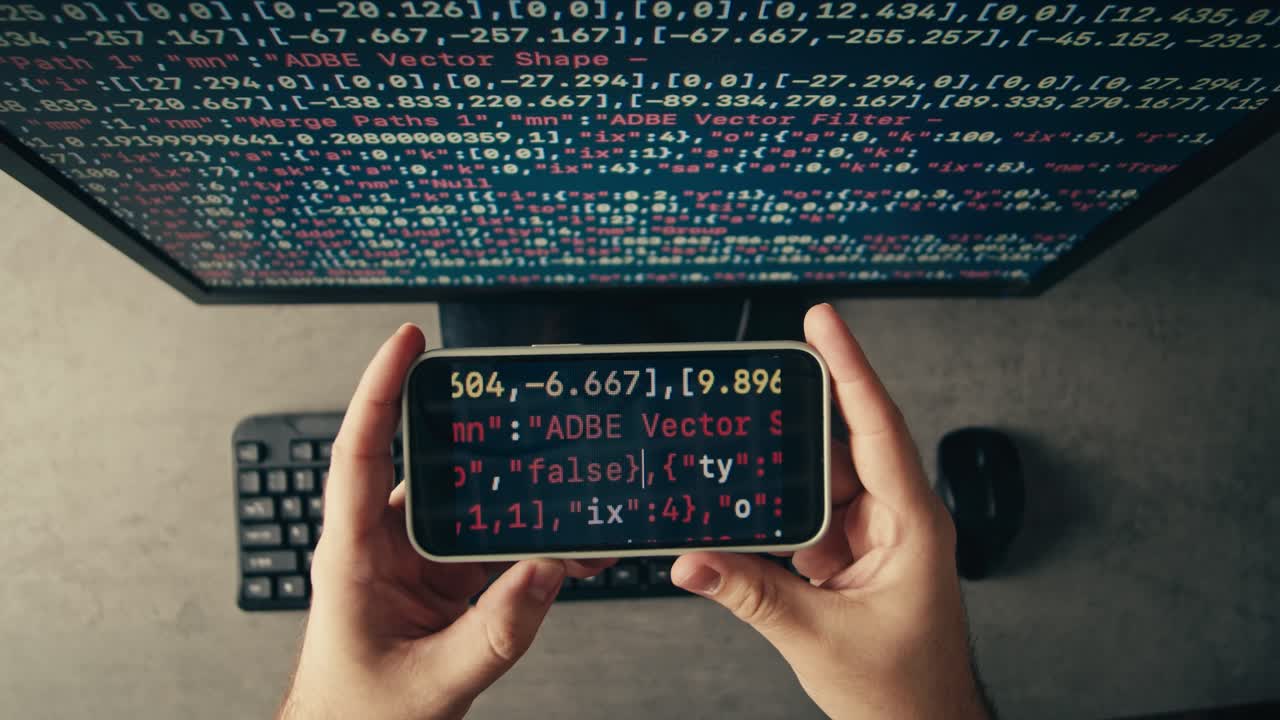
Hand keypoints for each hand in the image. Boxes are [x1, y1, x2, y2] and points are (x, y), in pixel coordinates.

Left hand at [278, 324, 612, 719]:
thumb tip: (545, 571)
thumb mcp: (434, 681)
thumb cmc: (359, 719)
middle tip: (521, 402)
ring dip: (514, 501)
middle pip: (429, 467)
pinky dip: (525, 545)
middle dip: (478, 437)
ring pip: (467, 510)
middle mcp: (381, 547)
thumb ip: (496, 632)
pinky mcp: (439, 585)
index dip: (379, 387)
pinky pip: (486, 548)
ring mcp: (412, 565)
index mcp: (353, 556)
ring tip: (563, 486)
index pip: (360, 451)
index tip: (406, 340)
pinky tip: (562, 546)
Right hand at [671, 304, 990, 719]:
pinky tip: (750, 528)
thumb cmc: (903, 693)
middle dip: (792, 433)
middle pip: (839, 449)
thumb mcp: (817, 638)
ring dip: (780, 489)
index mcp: (912, 526)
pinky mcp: (854, 558)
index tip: (823, 320)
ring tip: (737, 481)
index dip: (849, 366)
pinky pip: (810, 521)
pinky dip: (778, 523)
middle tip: (750, 396)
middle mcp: (897, 521)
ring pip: (819, 486)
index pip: (877, 426)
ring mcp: (876, 539)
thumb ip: (751, 593)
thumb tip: (693, 560)